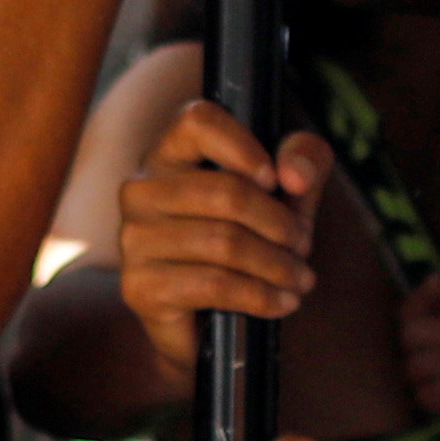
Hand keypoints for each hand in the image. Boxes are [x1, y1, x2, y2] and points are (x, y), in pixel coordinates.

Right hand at [107, 95, 324, 376]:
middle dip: (279, 224)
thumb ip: (305, 160)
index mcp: (170, 152)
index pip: (198, 120)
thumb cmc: (248, 241)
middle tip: (303, 246)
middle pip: (225, 191)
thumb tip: (293, 176)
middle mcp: (141, 190)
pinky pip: (213, 285)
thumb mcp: (289, 193)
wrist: (209, 320)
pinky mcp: (140, 287)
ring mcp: (134, 239)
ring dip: (277, 265)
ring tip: (300, 278)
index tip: (274, 180)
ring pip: (224, 242)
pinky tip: (282, 302)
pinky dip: (260, 296)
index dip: (242, 145)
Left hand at [396, 272, 439, 437]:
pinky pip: (430, 394)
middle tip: (430, 371)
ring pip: (417, 366)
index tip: (416, 328)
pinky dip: (435, 403)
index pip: (438, 287)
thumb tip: (412, 317)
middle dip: (415, 355)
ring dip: (423, 383)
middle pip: (414, 332)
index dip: (414, 307)